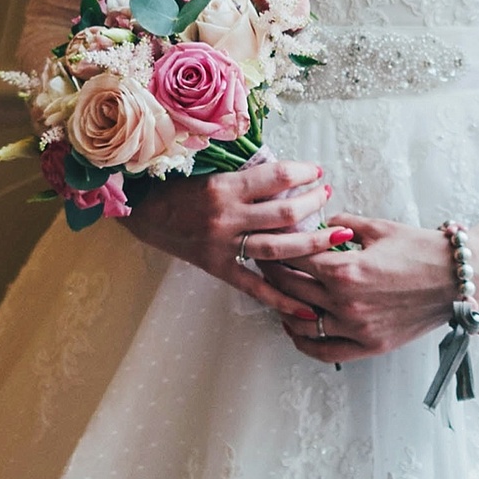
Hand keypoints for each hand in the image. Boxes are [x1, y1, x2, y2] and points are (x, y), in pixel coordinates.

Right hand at [127, 154, 332, 297]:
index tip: (316, 170)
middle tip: (328, 196)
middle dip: (315, 204)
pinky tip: (308, 308)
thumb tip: (286, 173)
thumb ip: (244, 174)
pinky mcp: (219, 269)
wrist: (141, 211)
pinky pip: (257, 288)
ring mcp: (224, 246)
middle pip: (285, 213)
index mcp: (224, 187)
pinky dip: (283, 300)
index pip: (276, 176)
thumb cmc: (174, 185)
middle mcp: (226, 217)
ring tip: (337, 235)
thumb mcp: (208, 171)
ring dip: (314, 242)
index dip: (303, 172)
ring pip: (279, 248)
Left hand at [253, 211, 458, 360]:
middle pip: (289, 289)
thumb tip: (320, 225)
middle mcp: (344, 303)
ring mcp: (355, 328)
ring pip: (300, 323)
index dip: (275, 248)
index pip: (292, 259)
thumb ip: (342, 224)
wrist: (458, 278)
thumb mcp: (378, 228)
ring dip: (282, 307)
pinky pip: (323, 351)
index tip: (265, 242)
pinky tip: (294, 328)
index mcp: (344, 269)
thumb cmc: (421, 250)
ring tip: (276, 294)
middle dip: (271, 273)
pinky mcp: (369, 345)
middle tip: (263, 263)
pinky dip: (303, 342)